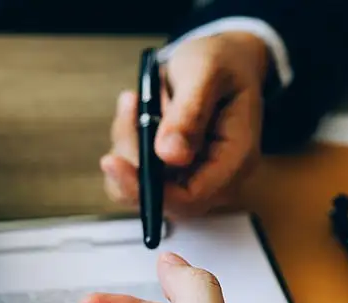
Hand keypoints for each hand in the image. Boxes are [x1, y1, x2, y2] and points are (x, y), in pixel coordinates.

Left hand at [102, 33, 269, 216]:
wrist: (222, 59)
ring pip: (139, 184)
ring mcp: (191, 176)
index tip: (112, 160)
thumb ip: (191, 113)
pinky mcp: (170, 170)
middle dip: (131, 156)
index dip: (148, 189)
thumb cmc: (221, 62)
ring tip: (136, 100)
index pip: (190, 198)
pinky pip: (134, 171)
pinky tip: (134, 110)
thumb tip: (170, 156)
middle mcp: (215, 178)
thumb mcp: (207, 72)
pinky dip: (125, 141)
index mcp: (236, 160)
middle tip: (130, 105)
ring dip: (126, 143)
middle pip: (158, 196)